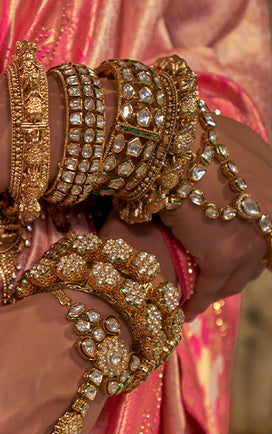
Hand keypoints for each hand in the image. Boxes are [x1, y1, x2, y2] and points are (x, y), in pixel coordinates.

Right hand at [158, 115, 271, 317]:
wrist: (171, 136)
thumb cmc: (188, 128)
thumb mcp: (225, 137)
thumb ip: (232, 158)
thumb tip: (219, 167)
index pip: (269, 225)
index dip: (254, 240)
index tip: (231, 246)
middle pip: (263, 254)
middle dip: (240, 266)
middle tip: (214, 274)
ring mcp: (255, 234)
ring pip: (241, 274)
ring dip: (221, 283)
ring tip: (200, 288)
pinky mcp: (226, 252)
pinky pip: (210, 287)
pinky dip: (197, 299)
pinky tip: (185, 306)